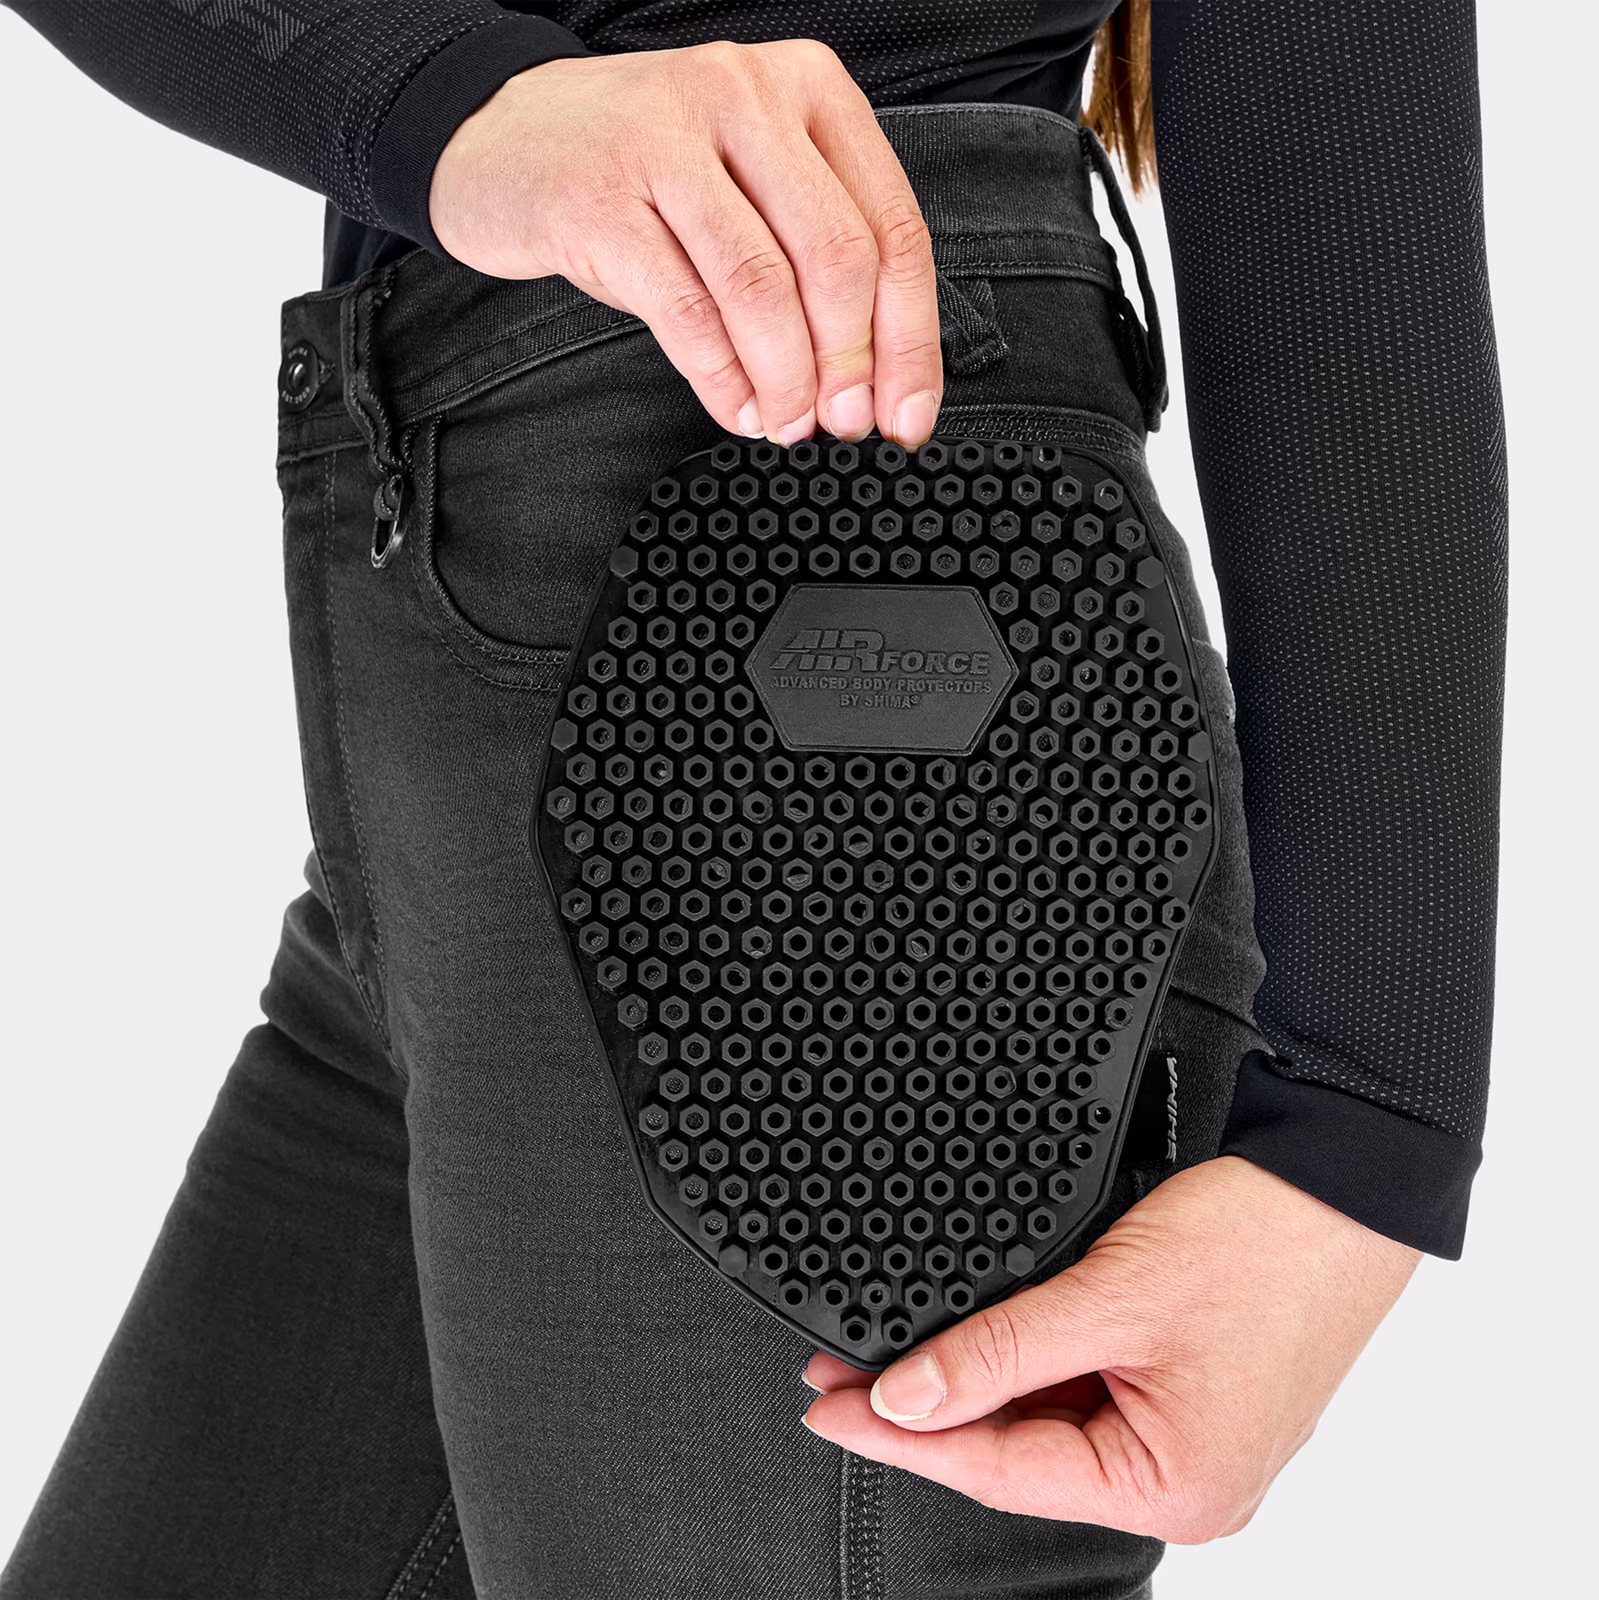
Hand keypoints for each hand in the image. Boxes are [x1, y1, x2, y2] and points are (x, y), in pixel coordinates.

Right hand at [430, 41, 941, 448]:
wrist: (499, 134)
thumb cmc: (638, 168)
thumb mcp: (745, 180)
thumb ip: (812, 251)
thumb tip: (874, 375)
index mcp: (806, 88)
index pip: (891, 227)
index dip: (911, 338)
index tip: (906, 411)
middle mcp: (743, 96)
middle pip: (838, 257)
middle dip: (851, 364)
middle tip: (843, 422)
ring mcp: (666, 140)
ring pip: (763, 287)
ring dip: (786, 380)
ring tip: (786, 424)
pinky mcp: (599, 199)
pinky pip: (685, 311)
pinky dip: (720, 377)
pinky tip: (735, 408)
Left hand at [800, 1155, 1420, 1542]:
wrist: (1345, 1185)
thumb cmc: (1262, 1244)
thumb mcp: (1107, 1298)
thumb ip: (998, 1354)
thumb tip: (907, 1397)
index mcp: (1174, 1488)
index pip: (1001, 1471)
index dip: (903, 1439)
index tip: (829, 1413)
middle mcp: (1184, 1484)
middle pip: (1022, 1453)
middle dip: (930, 1411)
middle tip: (841, 1378)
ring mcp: (1190, 1440)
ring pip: (1051, 1422)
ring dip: (976, 1385)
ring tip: (892, 1356)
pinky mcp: (1187, 1396)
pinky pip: (1088, 1395)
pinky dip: (1029, 1368)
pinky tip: (975, 1345)